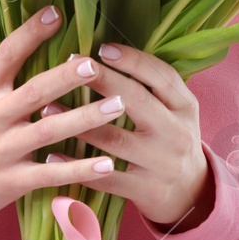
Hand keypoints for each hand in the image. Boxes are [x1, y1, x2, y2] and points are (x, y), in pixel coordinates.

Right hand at [0, 5, 132, 215]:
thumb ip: (6, 70)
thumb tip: (45, 29)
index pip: (7, 55)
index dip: (30, 33)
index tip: (56, 13)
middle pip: (34, 92)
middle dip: (66, 78)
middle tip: (95, 65)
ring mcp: (2, 150)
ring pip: (49, 131)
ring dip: (85, 118)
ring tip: (118, 106)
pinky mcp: (14, 180)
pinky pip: (52, 174)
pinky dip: (80, 169)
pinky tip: (107, 164)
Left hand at [45, 42, 213, 231]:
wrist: (191, 192)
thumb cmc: (171, 138)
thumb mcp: (176, 110)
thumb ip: (152, 86)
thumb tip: (107, 51)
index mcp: (185, 107)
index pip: (162, 76)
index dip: (133, 60)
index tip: (102, 48)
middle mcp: (176, 133)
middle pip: (137, 101)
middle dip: (101, 80)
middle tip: (69, 65)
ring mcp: (161, 164)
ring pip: (115, 139)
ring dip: (77, 122)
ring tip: (47, 107)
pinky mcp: (146, 190)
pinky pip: (105, 177)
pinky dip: (76, 166)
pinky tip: (51, 154)